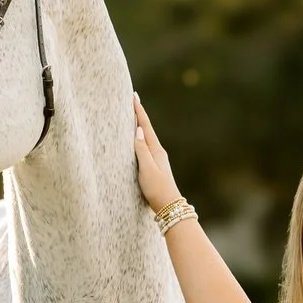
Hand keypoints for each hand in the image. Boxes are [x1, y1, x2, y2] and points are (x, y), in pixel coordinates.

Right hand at [133, 94, 178, 211]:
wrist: (169, 206)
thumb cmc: (157, 189)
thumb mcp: (146, 169)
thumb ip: (141, 150)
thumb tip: (138, 131)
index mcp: (156, 150)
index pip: (145, 126)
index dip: (139, 111)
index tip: (134, 96)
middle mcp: (158, 152)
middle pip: (146, 129)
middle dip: (139, 114)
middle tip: (133, 100)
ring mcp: (157, 160)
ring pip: (146, 138)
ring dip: (139, 126)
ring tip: (134, 115)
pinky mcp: (154, 167)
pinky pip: (145, 147)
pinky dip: (140, 139)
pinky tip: (138, 141)